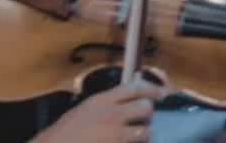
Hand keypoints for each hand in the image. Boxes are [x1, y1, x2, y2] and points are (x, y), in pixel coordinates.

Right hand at [32, 79, 168, 142]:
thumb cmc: (63, 135)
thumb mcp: (83, 111)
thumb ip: (106, 103)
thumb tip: (130, 95)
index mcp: (101, 101)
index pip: (135, 88)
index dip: (153, 90)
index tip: (163, 94)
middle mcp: (111, 115)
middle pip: (146, 107)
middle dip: (146, 115)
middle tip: (142, 121)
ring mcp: (116, 135)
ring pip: (146, 131)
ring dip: (143, 135)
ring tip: (133, 138)